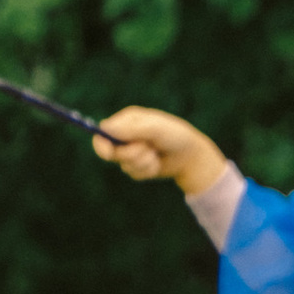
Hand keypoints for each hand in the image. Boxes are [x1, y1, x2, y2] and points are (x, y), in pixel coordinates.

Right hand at [91, 106, 228, 194]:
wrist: (191, 155)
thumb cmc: (175, 136)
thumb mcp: (155, 129)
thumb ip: (131, 129)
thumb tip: (106, 129)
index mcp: (128, 120)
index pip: (104, 131)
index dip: (102, 143)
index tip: (109, 153)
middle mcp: (126, 135)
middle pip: (110, 151)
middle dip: (129, 154)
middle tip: (145, 150)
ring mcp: (130, 151)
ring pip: (123, 164)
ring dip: (142, 162)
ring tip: (156, 154)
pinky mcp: (136, 166)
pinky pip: (133, 173)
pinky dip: (147, 170)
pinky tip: (157, 163)